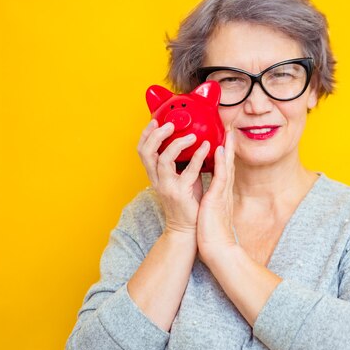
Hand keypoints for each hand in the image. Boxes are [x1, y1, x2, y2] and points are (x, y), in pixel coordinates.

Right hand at [137, 119, 210, 234]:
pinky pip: (188, 171)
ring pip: (163, 160)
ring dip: (176, 144)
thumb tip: (191, 140)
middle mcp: (157, 179)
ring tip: (191, 136)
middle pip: (146, 152)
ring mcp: (167, 186)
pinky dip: (198, 157)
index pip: (142, 150)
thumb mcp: (181, 177)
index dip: (146, 134)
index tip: (155, 120)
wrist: (188, 228)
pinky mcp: (180, 193)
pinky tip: (206, 147)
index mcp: (155, 174)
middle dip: (155, 135)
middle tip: (169, 125)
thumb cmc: (187, 201)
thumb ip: (182, 161)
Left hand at [196, 130, 237, 263]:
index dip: (225, 153)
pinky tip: (221, 150)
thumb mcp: (211, 210)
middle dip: (229, 146)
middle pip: (228, 163)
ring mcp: (222, 193)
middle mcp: (224, 190)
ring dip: (228, 148)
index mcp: (220, 192)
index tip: (225, 139)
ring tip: (228, 132)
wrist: (218, 249)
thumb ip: (212, 199)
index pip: (223, 169)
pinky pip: (220, 177)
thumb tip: (208, 194)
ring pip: (226, 166)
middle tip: (230, 129)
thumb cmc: (212, 232)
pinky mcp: (218, 198)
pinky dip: (222, 162)